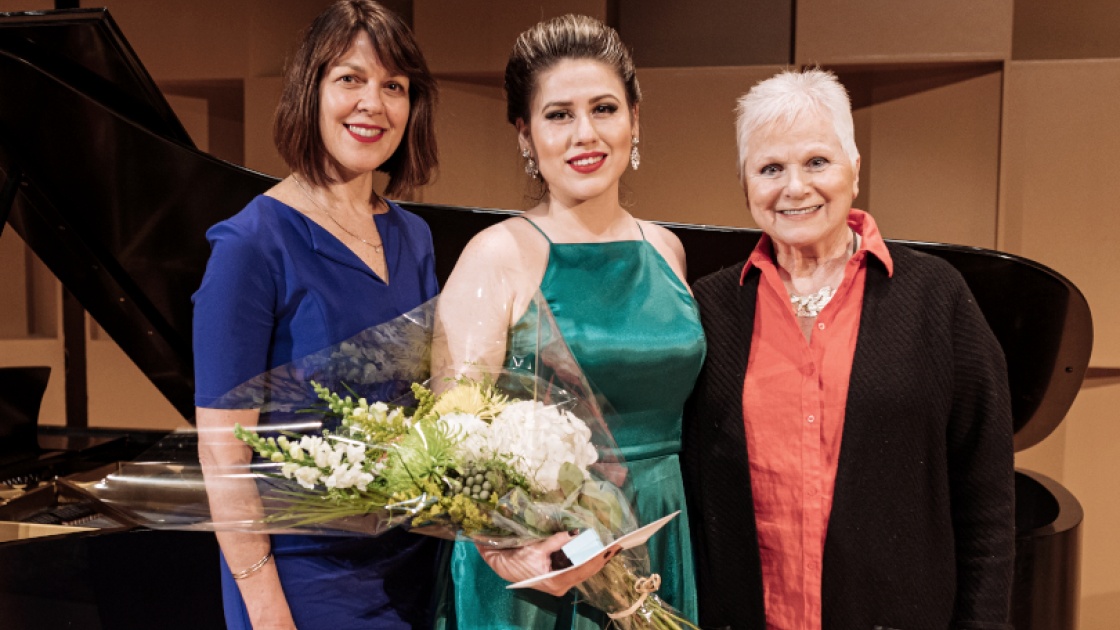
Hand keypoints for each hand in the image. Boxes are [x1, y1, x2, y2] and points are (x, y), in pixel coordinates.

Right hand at [476, 531, 619, 596]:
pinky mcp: (558, 576)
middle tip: (616, 545)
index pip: (583, 569)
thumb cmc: (515, 559)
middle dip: (601, 558)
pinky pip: (576, 567)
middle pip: (586, 571)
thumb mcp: (535, 548)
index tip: (611, 548)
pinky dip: (585, 558)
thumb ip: (555, 541)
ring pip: (583, 570)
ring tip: (609, 546)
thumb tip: (575, 533)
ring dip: (595, 558)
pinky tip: (594, 550)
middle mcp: (561, 584)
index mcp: (556, 581)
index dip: (598, 558)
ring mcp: (560, 581)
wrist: (500, 565)